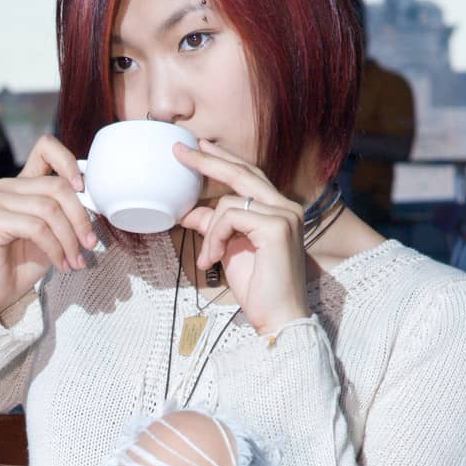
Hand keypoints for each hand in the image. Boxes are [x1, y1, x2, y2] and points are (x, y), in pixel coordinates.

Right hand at [0, 134, 97, 315]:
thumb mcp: (55, 234)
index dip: (68, 162)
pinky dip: (55, 248)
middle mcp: (8, 187)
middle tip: (91, 244)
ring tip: (76, 261)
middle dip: (80, 218)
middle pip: (57, 186)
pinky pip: (36, 228)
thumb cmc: (25, 263)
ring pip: (49, 209)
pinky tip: (61, 265)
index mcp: (25, 183)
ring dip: (69, 239)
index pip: (46, 148)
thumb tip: (96, 205)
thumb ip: (68, 214)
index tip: (84, 189)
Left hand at [175, 139, 309, 337]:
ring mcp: (284, 214)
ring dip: (209, 231)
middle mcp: (286, 207)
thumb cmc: (258, 288)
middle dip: (207, 160)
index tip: (198, 147)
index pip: (249, 176)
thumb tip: (190, 212)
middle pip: (242, 173)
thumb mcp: (228, 251)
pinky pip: (230, 217)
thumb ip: (214, 227)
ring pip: (229, 202)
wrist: (277, 317)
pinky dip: (215, 237)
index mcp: (278, 209)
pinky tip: (212, 260)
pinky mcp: (276, 227)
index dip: (223, 160)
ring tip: (206, 258)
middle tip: (179, 151)